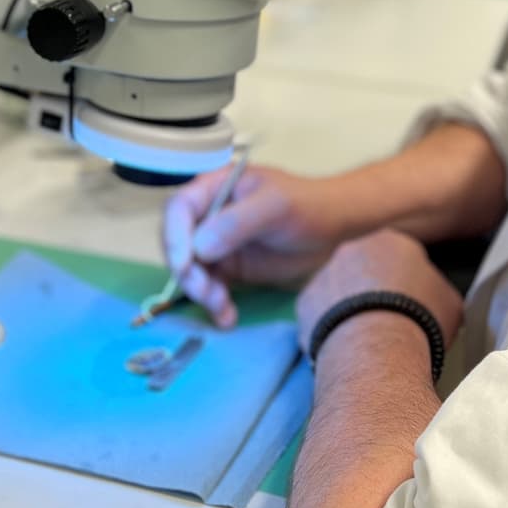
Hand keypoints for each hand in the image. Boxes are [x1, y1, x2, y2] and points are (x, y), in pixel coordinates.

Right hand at [162, 163, 354, 327]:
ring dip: (201, 293)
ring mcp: (216, 244)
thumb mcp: (275, 206)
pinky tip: (227, 318)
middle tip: (207, 293)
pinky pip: (210, 289)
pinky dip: (214, 306)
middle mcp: (207, 216)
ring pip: (191, 272)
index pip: (179, 209)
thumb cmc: (306, 205)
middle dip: (188, 272)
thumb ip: (238, 221)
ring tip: (222, 307)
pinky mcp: (229, 269)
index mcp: (213, 189)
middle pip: (178, 245)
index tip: (186, 265)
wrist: (332, 228)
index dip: (174, 237)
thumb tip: (200, 248)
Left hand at [294, 230, 463, 358]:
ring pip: (338, 291)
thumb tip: (432, 301)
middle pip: (365, 270)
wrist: (376, 346)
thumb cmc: (420, 320)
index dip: (409, 287)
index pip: (402, 259)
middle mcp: (353, 249)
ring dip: (348, 310)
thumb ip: (437, 292)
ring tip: (365, 342)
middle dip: (374, 294)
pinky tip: (345, 349)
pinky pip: (318, 315)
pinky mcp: (304, 303)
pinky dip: (328, 329)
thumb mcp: (451, 303)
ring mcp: (324, 274)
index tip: (413, 309)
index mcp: (392, 241)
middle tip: (387, 325)